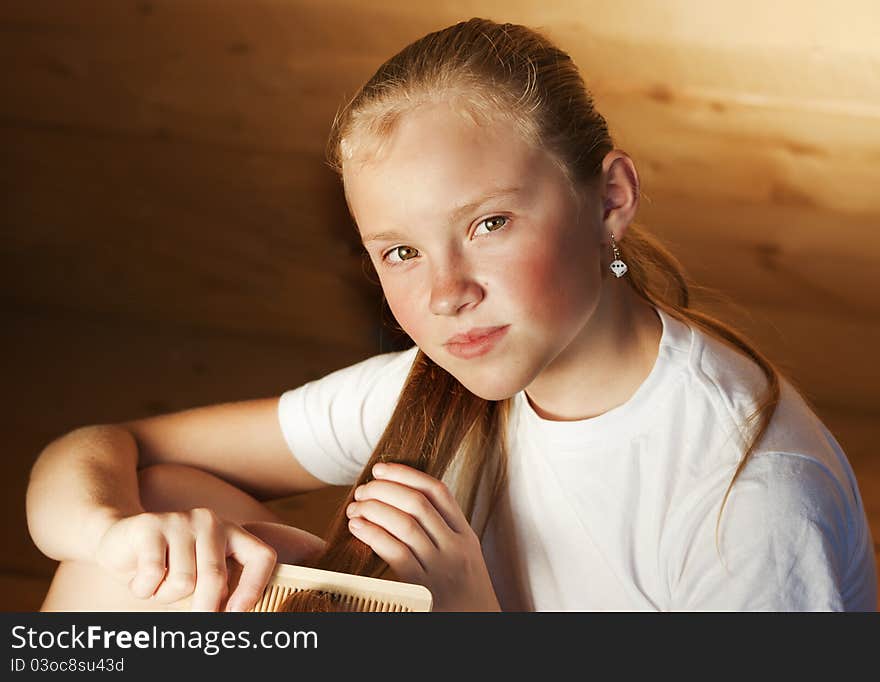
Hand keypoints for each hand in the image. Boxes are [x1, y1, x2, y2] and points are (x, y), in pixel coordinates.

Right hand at [93, 509, 278, 611]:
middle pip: (215, 578)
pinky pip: (153, 575)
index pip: (261, 556)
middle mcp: (210, 522)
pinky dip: (144, 589)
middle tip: (197, 623)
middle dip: (205, 610)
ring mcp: (181, 521)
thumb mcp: (198, 575)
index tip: (237, 613)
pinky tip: (140, 578)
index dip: (255, 587)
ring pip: (182, 581)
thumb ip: (217, 588)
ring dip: (165, 596)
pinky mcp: (151, 526)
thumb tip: (231, 616)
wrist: (119, 538)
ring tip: (158, 584)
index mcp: (231, 532)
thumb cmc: (166, 564)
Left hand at [345, 462, 500, 611]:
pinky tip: (357, 528)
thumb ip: (442, 530)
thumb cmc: (462, 593)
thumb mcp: (463, 557)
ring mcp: (441, 568)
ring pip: (404, 524)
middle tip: (362, 490)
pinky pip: (394, 552)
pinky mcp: (422, 588)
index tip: (381, 468)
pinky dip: (372, 534)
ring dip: (374, 509)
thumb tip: (402, 500)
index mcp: (466, 536)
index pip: (437, 491)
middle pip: (417, 503)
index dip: (406, 473)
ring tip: (355, 508)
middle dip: (384, 490)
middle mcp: (456, 548)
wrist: (476, 627)